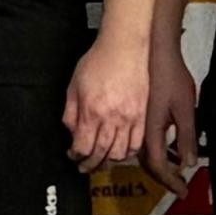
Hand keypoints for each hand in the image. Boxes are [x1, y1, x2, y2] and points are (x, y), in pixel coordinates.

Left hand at [64, 30, 159, 171]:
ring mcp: (131, 118)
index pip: (84, 147)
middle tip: (85, 166)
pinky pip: (139, 143)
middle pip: (102, 154)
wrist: (125, 47)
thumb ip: (71, 113)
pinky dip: (129, 152)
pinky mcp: (144, 115)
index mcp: (92, 111)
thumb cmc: (99, 62)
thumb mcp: (74, 86)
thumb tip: (72, 133)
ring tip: (102, 161)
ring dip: (110, 161)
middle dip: (91, 165)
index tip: (73, 156)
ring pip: (121, 153)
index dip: (77, 156)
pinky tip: (122, 151)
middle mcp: (113, 118)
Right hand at [140, 46, 201, 183]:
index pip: (158, 166)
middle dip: (164, 178)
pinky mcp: (132, 114)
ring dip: (158, 166)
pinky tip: (164, 149)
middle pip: (147, 164)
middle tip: (179, 186)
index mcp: (150, 131)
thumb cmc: (170, 75)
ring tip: (174, 171)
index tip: (182, 192)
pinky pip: (138, 142)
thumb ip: (186, 136)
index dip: (170, 181)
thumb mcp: (185, 107)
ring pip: (140, 154)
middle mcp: (137, 131)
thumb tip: (188, 162)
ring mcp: (132, 123)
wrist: (150, 49)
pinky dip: (152, 151)